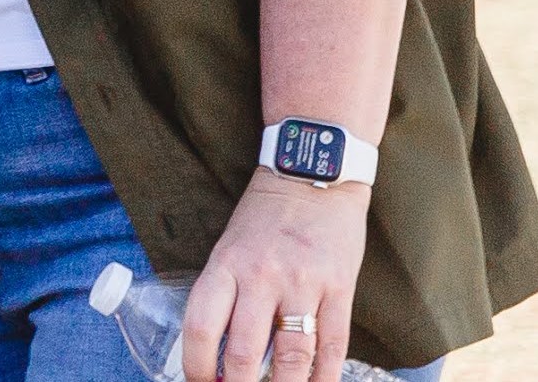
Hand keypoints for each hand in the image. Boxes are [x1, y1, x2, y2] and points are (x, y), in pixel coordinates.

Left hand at [182, 167, 369, 380]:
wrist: (313, 176)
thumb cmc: (264, 217)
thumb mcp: (229, 247)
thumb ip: (225, 292)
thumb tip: (217, 349)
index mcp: (226, 265)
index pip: (202, 328)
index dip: (196, 366)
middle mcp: (262, 277)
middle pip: (246, 352)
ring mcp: (304, 284)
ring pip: (293, 357)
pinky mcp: (340, 289)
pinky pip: (334, 345)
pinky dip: (325, 376)